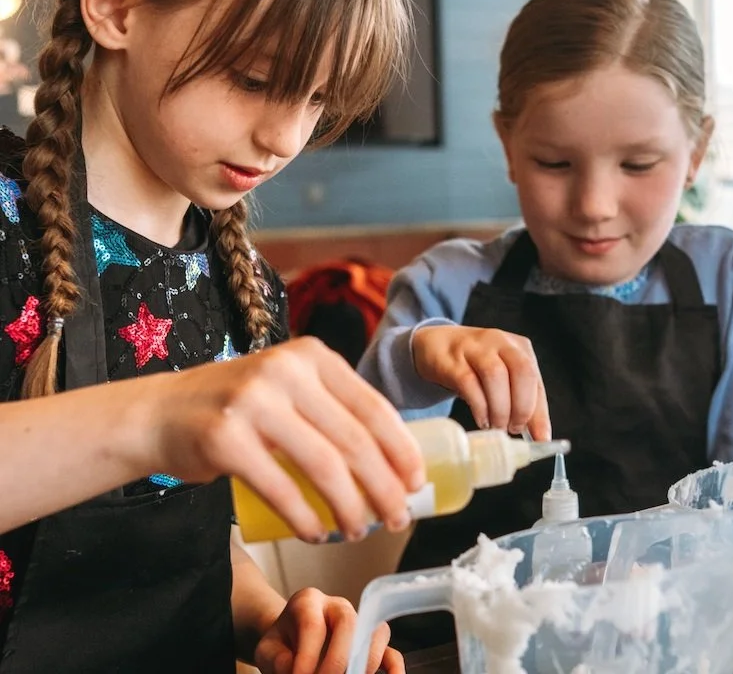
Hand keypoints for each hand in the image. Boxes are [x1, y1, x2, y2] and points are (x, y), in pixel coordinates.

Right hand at [144, 337, 425, 541]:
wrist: (161, 412)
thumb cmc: (238, 406)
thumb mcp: (289, 386)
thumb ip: (331, 406)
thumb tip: (393, 460)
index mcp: (312, 355)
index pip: (373, 407)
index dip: (402, 450)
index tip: (417, 483)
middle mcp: (286, 370)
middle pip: (355, 440)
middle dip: (384, 487)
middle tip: (397, 518)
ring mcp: (253, 401)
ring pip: (324, 466)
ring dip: (350, 507)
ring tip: (358, 531)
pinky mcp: (225, 437)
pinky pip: (280, 488)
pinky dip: (305, 517)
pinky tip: (317, 532)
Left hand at [254, 588, 401, 673]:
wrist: (289, 640)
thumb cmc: (280, 644)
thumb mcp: (267, 650)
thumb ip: (278, 659)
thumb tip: (298, 670)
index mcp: (308, 602)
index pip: (313, 625)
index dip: (307, 657)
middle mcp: (337, 606)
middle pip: (348, 623)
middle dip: (337, 661)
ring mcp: (358, 622)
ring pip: (374, 634)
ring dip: (363, 665)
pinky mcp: (371, 643)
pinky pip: (390, 652)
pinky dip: (393, 668)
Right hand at [412, 325, 550, 440]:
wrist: (435, 345)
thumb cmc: (474, 365)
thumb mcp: (502, 377)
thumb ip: (519, 400)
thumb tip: (537, 434)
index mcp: (519, 347)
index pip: (536, 380)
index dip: (540, 413)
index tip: (541, 438)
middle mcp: (500, 342)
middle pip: (522, 371)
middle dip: (522, 406)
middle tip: (515, 428)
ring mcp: (474, 348)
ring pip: (495, 375)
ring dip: (500, 408)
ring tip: (497, 426)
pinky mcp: (451, 360)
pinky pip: (468, 382)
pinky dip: (479, 406)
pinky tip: (481, 419)